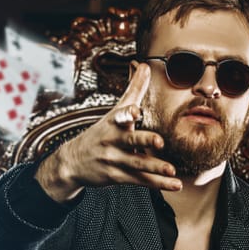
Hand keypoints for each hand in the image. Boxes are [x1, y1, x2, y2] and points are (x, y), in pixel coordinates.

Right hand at [34, 63, 180, 201]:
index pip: (120, 116)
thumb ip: (133, 90)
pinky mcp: (118, 176)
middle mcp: (113, 141)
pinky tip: (175, 185)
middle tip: (159, 141)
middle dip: (143, 141)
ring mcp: (115, 160)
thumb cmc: (101, 132)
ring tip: (172, 170)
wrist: (73, 162)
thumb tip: (145, 64)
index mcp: (114, 122)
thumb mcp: (115, 111)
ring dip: (155, 167)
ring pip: (137, 164)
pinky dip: (158, 183)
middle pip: (129, 140)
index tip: (135, 112)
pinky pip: (140, 180)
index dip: (127, 114)